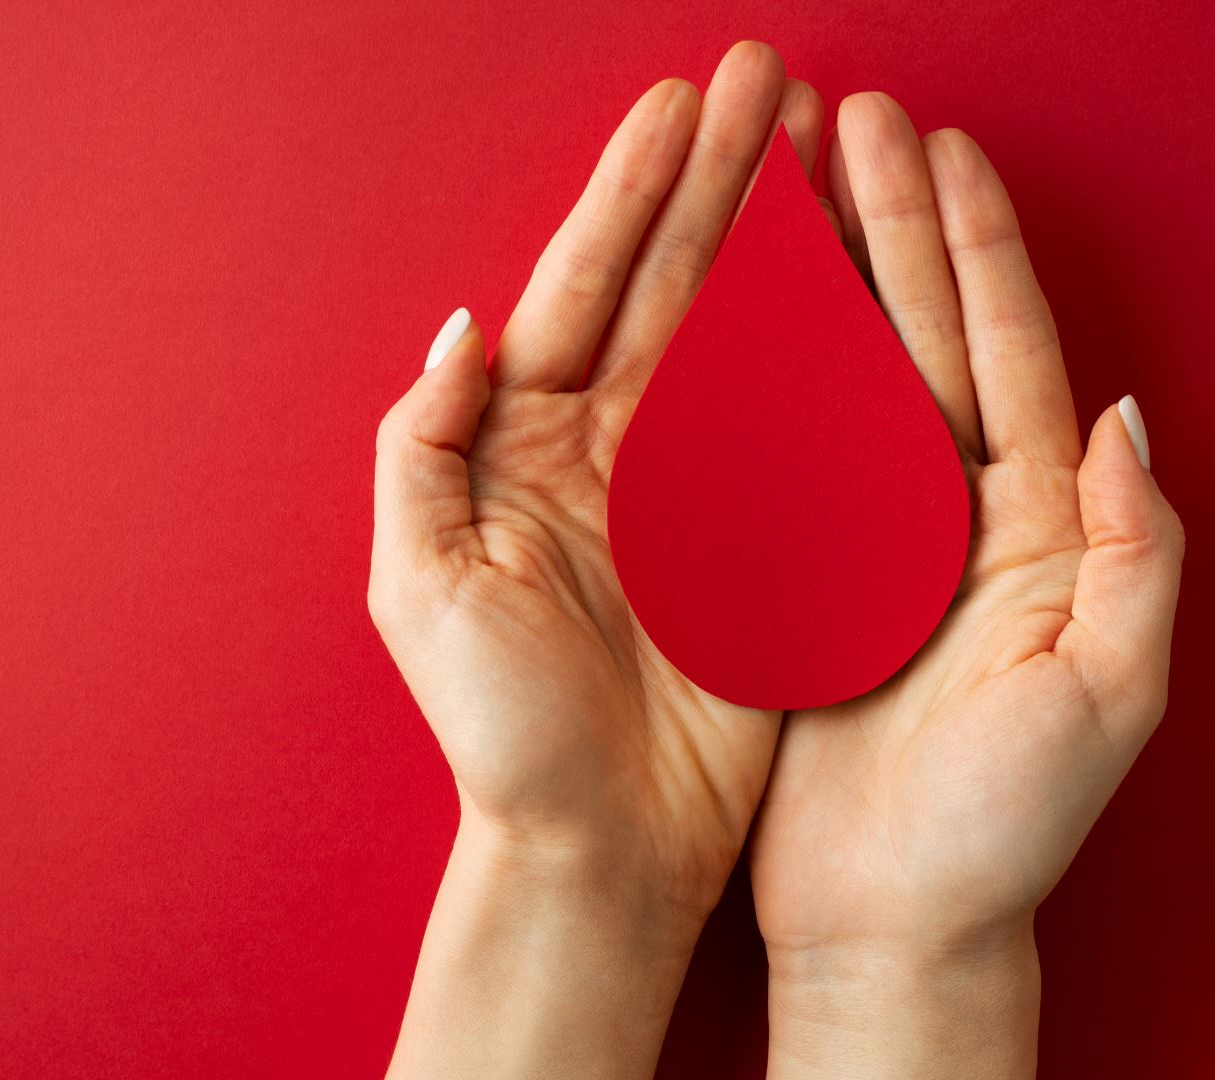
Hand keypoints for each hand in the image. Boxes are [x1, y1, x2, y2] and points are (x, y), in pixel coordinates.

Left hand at [374, 43, 822, 1078]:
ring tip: (815, 142)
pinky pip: (799, 420)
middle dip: (715, 182)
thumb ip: (425, 447)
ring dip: (775, 235)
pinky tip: (850, 269)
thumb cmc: (496, 731)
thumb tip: (462, 326)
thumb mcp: (419, 586)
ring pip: (740, 330)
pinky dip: (828, 343)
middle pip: (670, 285)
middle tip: (767, 81)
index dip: (627, 198)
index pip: (580, 293)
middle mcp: (605, 449)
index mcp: (520, 449)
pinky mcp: (756, 536)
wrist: (595, 845)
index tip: (674, 110)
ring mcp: (686, 488)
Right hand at [748, 92, 1184, 1078]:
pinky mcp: (797, 579)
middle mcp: (953, 516)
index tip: (936, 151)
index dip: (973, 248)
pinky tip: (728, 313)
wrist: (893, 924)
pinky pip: (771, 454)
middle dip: (891, 222)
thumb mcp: (1102, 698)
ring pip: (843, 377)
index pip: (1006, 354)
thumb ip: (1132, 555)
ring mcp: (870, 541)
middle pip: (923, 336)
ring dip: (820, 275)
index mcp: (1036, 527)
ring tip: (791, 181)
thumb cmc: (998, 828)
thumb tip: (1126, 418)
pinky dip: (754, 375)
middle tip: (851, 118)